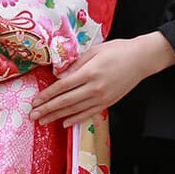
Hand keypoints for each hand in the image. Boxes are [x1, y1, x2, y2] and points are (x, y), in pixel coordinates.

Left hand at [29, 34, 174, 128]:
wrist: (141, 59)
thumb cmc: (117, 50)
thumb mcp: (94, 51)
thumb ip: (75, 64)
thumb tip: (58, 76)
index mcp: (89, 72)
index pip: (62, 87)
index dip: (47, 95)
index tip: (35, 101)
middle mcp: (95, 88)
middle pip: (66, 101)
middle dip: (48, 109)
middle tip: (33, 116)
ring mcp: (102, 97)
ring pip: (75, 110)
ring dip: (57, 116)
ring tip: (44, 121)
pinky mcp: (108, 103)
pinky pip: (89, 114)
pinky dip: (76, 119)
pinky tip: (65, 123)